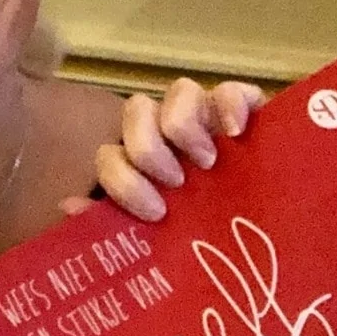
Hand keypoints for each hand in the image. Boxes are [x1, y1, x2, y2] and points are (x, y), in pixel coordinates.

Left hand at [61, 78, 266, 222]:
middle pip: (137, 110)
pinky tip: (235, 133)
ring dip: (183, 125)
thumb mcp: (156, 239)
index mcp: (141, 166)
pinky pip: (230, 89)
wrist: (268, 246)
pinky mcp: (243, 112)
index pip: (110, 154)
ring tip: (206, 162)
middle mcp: (167, 135)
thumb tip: (68, 207)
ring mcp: (205, 120)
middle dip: (148, 148)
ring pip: (179, 91)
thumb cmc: (202, 240)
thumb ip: (111, 225)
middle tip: (175, 182)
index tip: (153, 210)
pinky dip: (231, 103)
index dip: (122, 179)